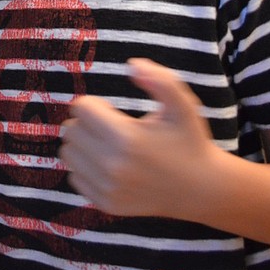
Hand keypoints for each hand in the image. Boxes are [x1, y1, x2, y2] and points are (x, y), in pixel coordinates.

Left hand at [58, 58, 217, 217]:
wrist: (201, 189)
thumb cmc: (189, 141)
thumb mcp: (183, 106)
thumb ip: (161, 80)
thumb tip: (132, 65)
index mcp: (128, 138)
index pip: (80, 108)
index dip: (95, 104)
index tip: (111, 111)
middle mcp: (114, 166)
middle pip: (70, 129)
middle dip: (86, 123)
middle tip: (109, 128)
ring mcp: (108, 188)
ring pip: (67, 153)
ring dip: (82, 145)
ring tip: (106, 145)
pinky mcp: (105, 203)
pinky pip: (74, 177)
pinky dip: (86, 169)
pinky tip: (109, 167)